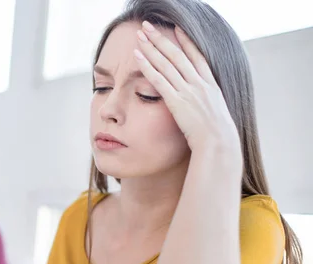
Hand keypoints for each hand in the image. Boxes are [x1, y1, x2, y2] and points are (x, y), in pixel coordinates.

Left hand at [135, 21, 240, 154]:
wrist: (219, 143)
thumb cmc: (218, 136)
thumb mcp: (217, 115)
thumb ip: (208, 105)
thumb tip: (204, 108)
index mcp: (211, 85)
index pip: (197, 57)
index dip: (186, 41)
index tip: (177, 29)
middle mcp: (200, 84)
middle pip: (177, 55)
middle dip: (161, 38)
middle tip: (148, 26)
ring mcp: (188, 91)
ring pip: (166, 63)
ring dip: (151, 47)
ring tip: (140, 34)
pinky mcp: (176, 101)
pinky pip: (158, 79)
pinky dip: (147, 66)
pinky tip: (137, 56)